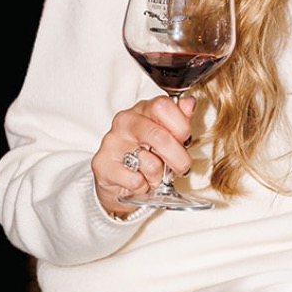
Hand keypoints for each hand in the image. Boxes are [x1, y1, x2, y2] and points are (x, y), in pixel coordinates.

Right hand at [90, 95, 195, 217]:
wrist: (118, 182)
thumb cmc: (145, 156)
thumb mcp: (166, 137)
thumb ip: (179, 120)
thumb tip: (189, 104)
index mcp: (143, 110)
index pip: (163, 106)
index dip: (181, 126)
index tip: (185, 140)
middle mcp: (125, 121)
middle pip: (160, 136)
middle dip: (179, 159)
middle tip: (181, 168)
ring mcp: (112, 142)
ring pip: (151, 163)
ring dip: (158, 177)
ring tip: (153, 176)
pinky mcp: (102, 164)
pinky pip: (136, 180)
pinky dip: (143, 187)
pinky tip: (138, 182)